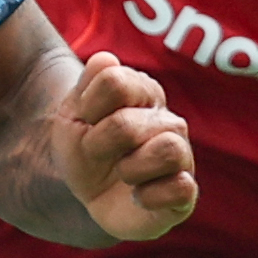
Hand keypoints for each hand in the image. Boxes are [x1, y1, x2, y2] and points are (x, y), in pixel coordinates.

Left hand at [56, 51, 198, 239]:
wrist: (88, 194)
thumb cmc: (85, 148)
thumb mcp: (73, 114)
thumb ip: (88, 83)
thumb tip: (105, 60)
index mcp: (144, 93)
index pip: (115, 82)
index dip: (88, 106)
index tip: (85, 120)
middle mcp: (169, 121)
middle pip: (128, 124)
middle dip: (99, 143)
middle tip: (95, 153)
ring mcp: (181, 157)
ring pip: (169, 149)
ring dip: (131, 168)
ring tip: (123, 174)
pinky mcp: (184, 194)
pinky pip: (182, 188)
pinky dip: (150, 196)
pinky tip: (138, 197)